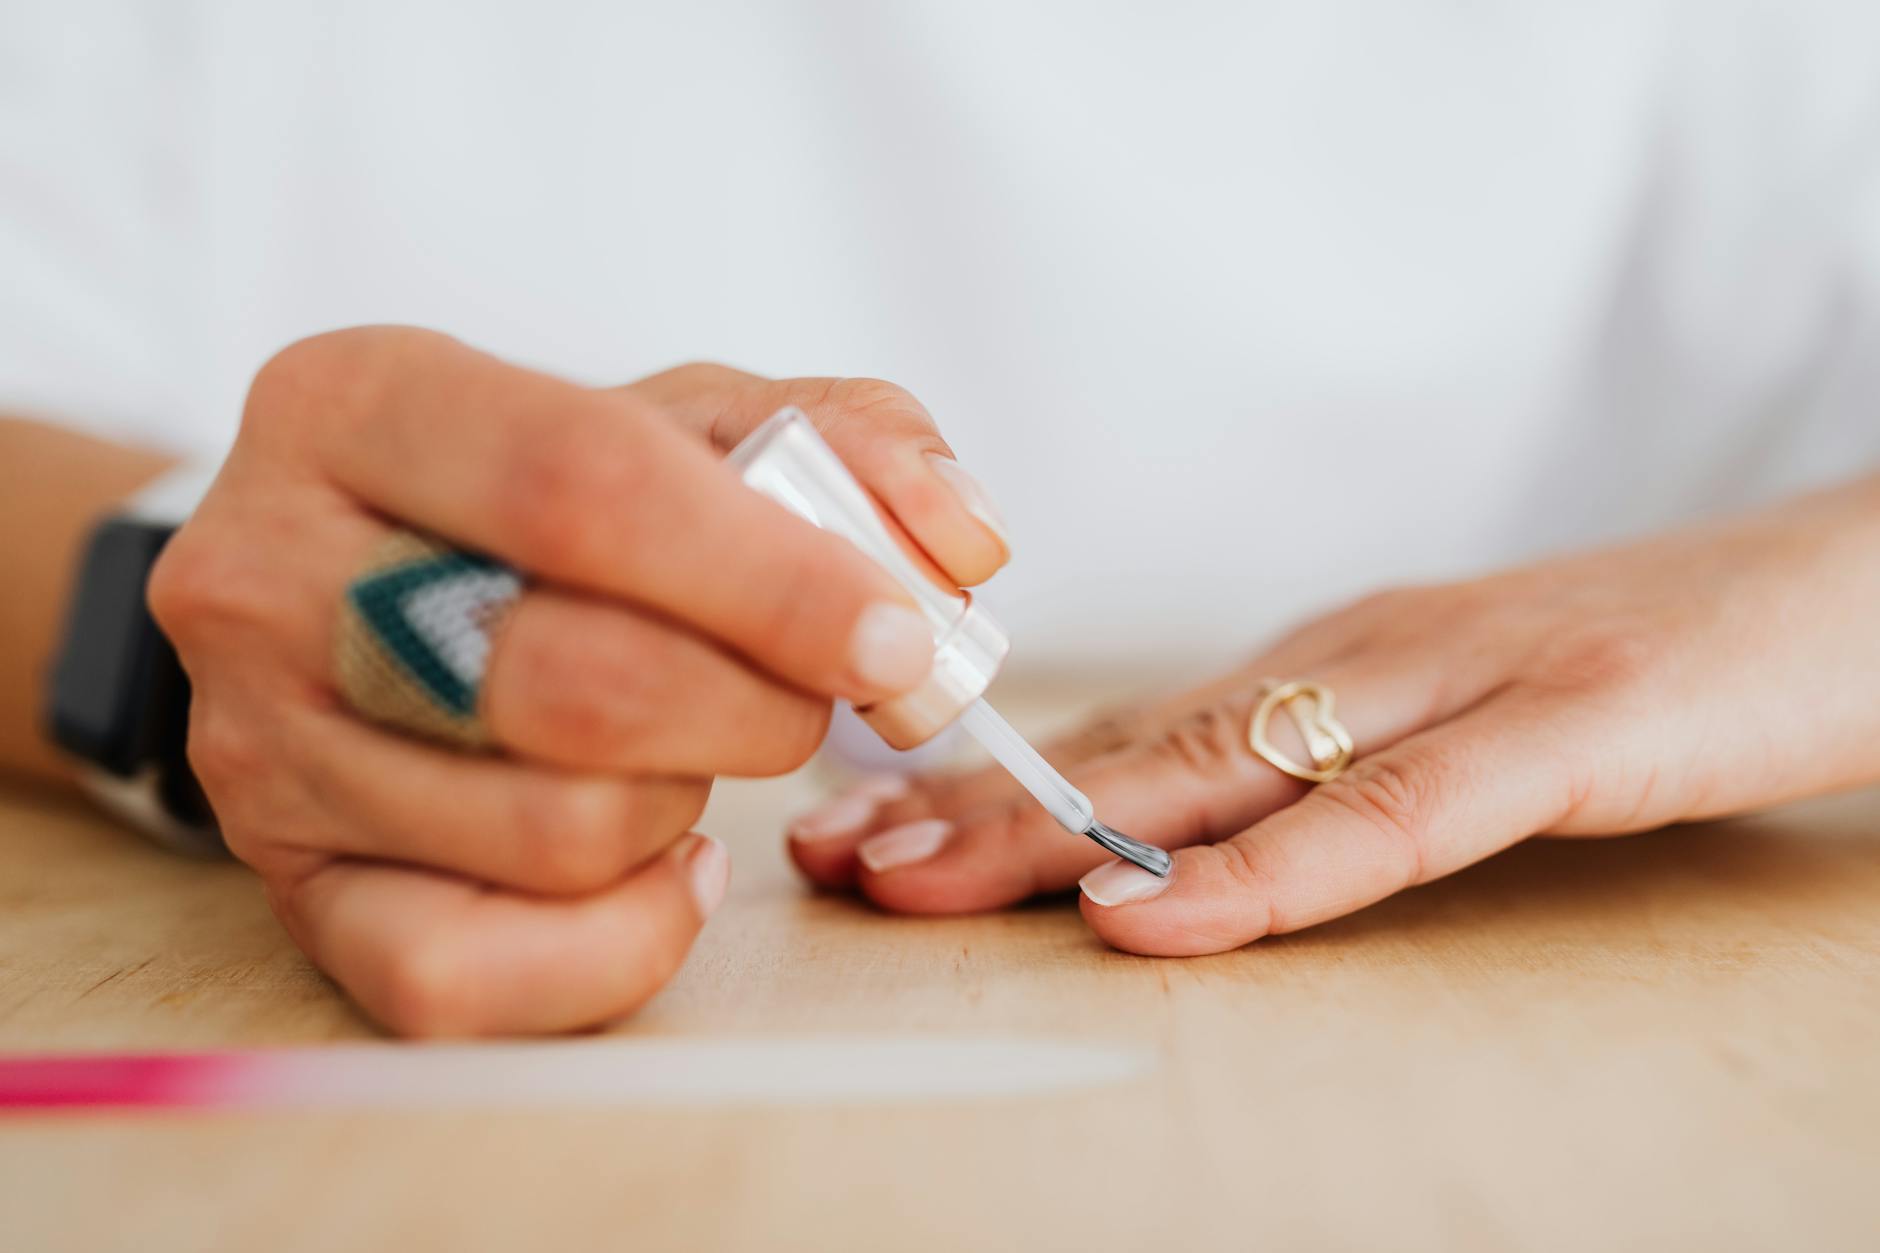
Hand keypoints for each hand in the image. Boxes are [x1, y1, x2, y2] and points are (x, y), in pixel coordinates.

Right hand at [150, 328, 1007, 1033]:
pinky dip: (616, 940)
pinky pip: (466, 971)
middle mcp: (265, 570)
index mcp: (358, 403)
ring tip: (689, 747)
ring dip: (686, 803)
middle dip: (757, 706)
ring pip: (555, 832)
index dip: (772, 578)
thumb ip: (840, 446)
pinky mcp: (290, 886)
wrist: (343, 587)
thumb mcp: (677, 421)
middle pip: (575, 680)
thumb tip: (961, 543)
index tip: (898, 635)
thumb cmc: (539, 503)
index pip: (582, 484)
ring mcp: (258, 743)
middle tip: (810, 694)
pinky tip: (659, 865)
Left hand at [788, 476, 1879, 954]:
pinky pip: (1390, 818)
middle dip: (972, 809)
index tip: (859, 834)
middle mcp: (1360, 662)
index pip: (1129, 737)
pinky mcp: (1563, 730)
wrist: (1847, 589)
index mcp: (1331, 666)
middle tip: (832, 861)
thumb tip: (1186, 842)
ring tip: (921, 880)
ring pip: (1226, 769)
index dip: (984, 790)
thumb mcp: (1453, 721)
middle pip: (1136, 750)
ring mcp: (1455, 688)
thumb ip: (1330, 770)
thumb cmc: (1637, 663)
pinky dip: (1266, 871)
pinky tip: (1154, 911)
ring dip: (1059, 828)